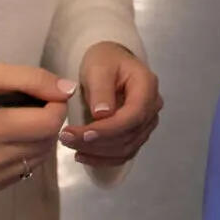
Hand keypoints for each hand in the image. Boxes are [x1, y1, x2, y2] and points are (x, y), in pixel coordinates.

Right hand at [0, 65, 73, 192]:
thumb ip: (33, 79)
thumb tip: (67, 91)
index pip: (49, 124)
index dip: (56, 107)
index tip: (46, 96)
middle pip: (48, 142)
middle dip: (49, 122)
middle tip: (31, 107)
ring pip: (40, 158)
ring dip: (40, 138)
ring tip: (20, 122)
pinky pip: (26, 170)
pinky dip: (27, 153)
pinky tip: (10, 140)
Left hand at [60, 43, 161, 167]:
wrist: (111, 63)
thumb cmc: (104, 61)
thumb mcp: (98, 67)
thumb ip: (101, 89)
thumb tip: (102, 115)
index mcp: (147, 86)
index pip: (133, 115)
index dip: (109, 129)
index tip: (83, 134)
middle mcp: (152, 107)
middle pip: (129, 134)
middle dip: (97, 141)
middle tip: (66, 138)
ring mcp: (146, 123)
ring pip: (126, 147)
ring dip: (97, 152)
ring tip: (69, 145)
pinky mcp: (137, 134)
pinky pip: (124, 153)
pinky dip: (103, 159)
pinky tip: (82, 156)